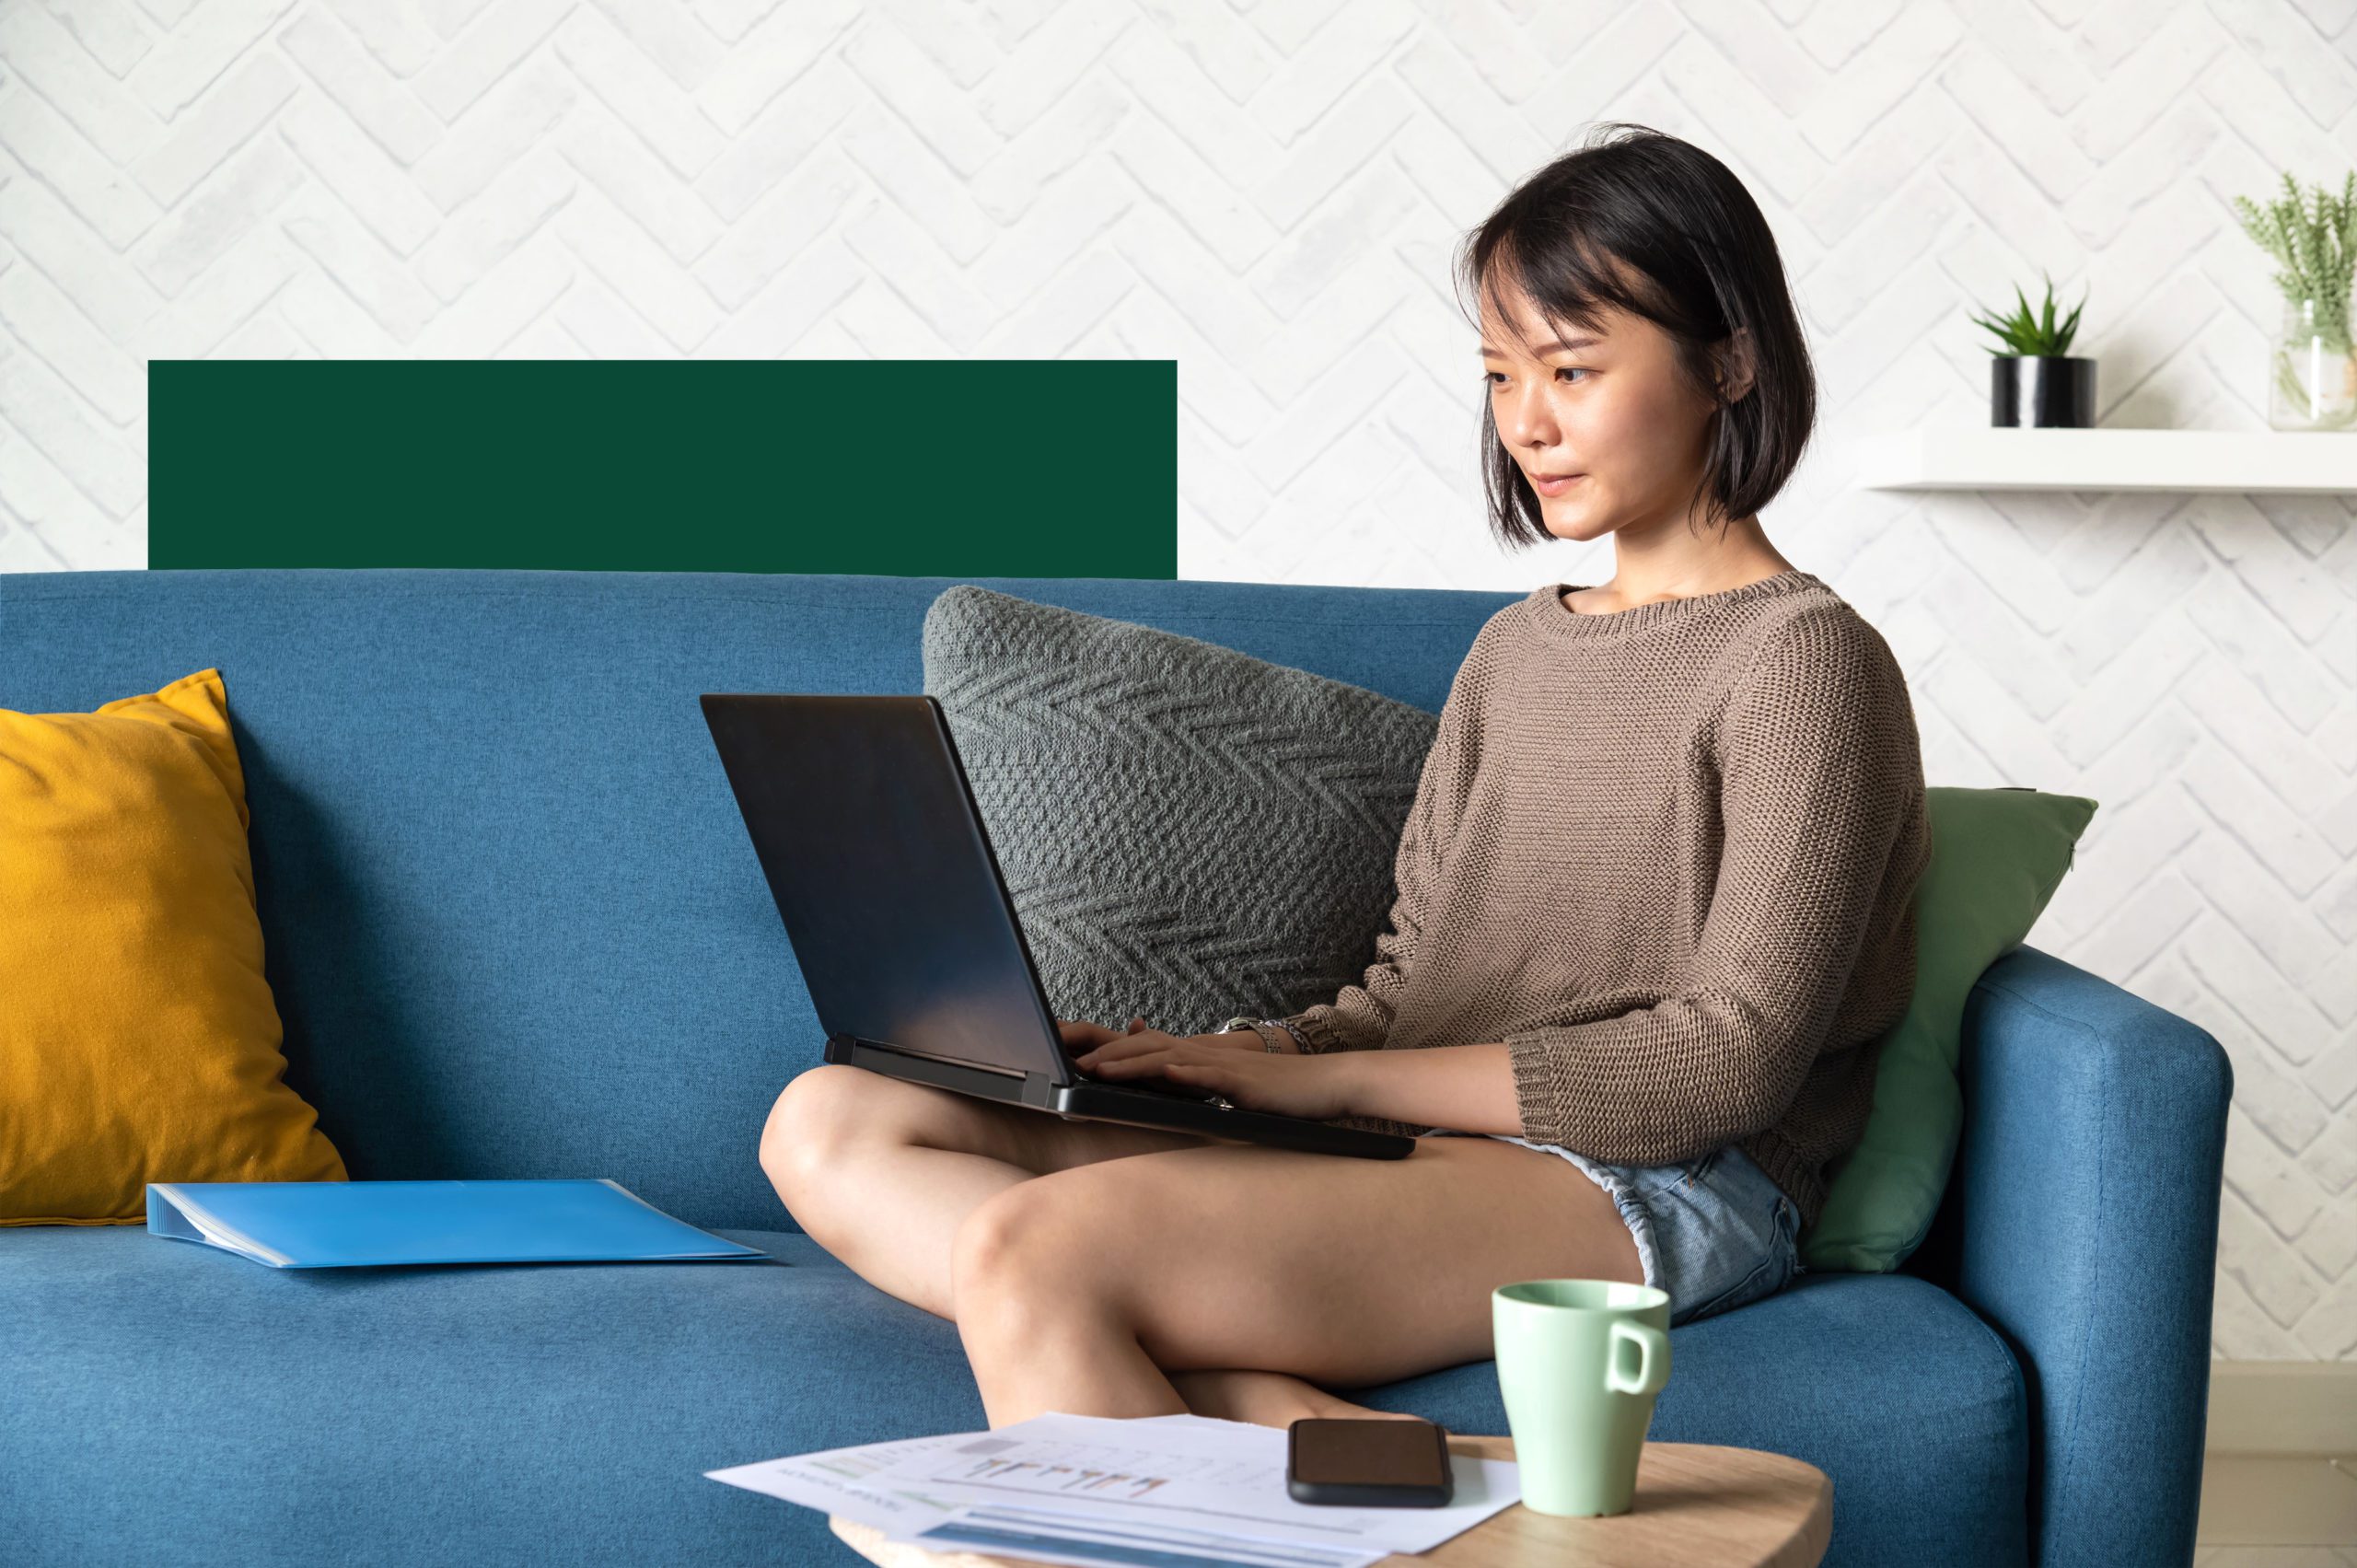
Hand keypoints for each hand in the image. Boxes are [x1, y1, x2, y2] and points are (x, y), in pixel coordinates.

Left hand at [1069, 1023, 1353, 1121]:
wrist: (1327, 1085)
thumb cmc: (1281, 1095)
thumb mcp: (1233, 1090)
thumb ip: (1203, 1087)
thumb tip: (1172, 1090)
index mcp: (1202, 1061)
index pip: (1149, 1051)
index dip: (1114, 1054)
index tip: (1079, 1063)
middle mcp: (1208, 1057)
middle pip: (1149, 1049)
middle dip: (1109, 1056)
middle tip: (1073, 1065)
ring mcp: (1227, 1068)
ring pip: (1171, 1059)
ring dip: (1133, 1063)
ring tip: (1100, 1069)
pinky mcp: (1246, 1084)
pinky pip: (1212, 1076)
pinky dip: (1185, 1073)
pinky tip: (1164, 1074)